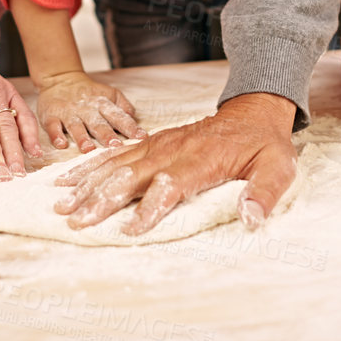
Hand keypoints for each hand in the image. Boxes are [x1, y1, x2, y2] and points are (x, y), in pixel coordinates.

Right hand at [35, 71, 144, 152]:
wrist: (60, 78)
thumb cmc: (88, 92)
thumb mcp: (109, 93)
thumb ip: (123, 105)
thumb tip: (134, 117)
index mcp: (102, 104)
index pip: (118, 116)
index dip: (129, 126)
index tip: (141, 137)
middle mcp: (86, 109)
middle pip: (98, 123)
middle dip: (107, 135)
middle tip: (116, 146)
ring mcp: (68, 113)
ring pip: (76, 126)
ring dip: (82, 138)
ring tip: (89, 149)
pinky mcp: (51, 116)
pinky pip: (53, 126)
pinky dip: (56, 135)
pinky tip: (61, 144)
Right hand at [54, 92, 296, 234]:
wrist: (252, 111)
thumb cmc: (263, 145)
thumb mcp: (278, 168)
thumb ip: (264, 193)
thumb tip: (251, 219)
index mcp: (203, 159)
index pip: (172, 184)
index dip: (152, 207)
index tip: (132, 230)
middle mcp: (174, 150)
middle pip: (133, 175)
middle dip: (103, 199)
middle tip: (77, 220)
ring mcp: (158, 144)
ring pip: (117, 165)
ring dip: (89, 185)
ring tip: (63, 205)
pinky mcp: (150, 143)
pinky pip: (115, 154)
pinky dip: (89, 167)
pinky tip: (67, 179)